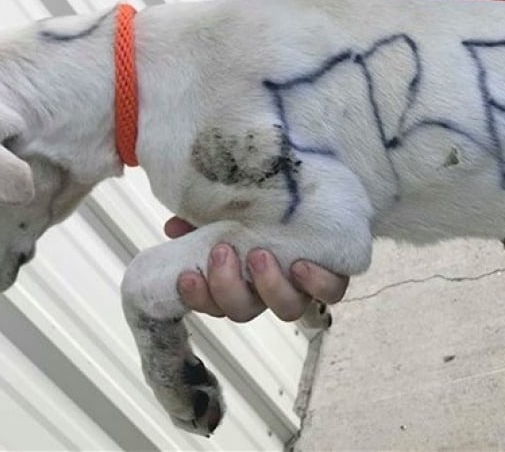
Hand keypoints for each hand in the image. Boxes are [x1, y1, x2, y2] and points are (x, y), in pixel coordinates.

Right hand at [165, 217, 348, 322]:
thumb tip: (173, 226)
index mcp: (238, 280)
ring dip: (268, 286)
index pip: (214, 304)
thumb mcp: (224, 210)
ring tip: (259, 255)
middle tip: (222, 252)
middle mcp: (266, 290)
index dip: (199, 299)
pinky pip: (329, 292)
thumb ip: (198, 219)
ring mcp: (300, 287)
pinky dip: (314, 283)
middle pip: (243, 311)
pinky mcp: (331, 276)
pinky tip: (300, 265)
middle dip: (227, 287)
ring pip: (285, 309)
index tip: (187, 276)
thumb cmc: (264, 208)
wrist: (319, 192)